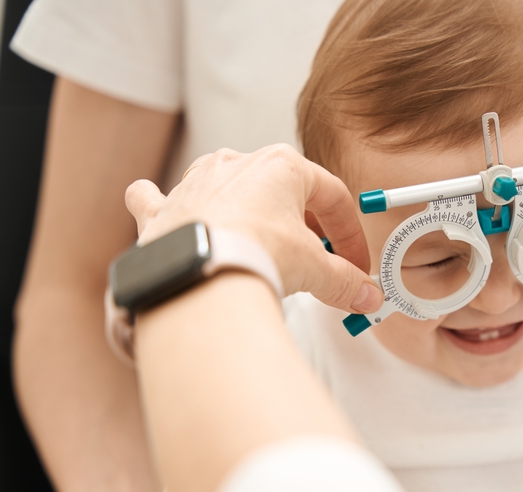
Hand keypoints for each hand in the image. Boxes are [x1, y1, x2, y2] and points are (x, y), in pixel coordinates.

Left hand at [125, 145, 381, 312]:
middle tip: (317, 259)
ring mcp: (196, 183)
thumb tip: (367, 297)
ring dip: (243, 208)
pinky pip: (156, 196)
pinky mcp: (163, 210)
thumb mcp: (316, 270)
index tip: (353, 263)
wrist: (200, 274)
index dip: (349, 234)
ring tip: (255, 236)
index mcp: (282, 166)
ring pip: (224, 184)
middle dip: (304, 226)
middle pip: (283, 192)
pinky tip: (156, 200)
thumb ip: (345, 282)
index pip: (332, 197)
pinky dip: (159, 200)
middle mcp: (237, 164)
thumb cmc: (256, 255)